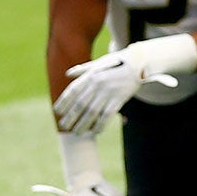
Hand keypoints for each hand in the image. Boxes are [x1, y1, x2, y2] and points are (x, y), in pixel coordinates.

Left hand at [56, 47, 180, 132]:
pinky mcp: (119, 99)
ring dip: (83, 124)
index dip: (63, 102)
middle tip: (64, 126)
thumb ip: (83, 69)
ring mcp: (108, 92)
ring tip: (76, 132)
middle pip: (80, 104)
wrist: (140, 63)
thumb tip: (68, 74)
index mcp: (91, 75)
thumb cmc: (118, 63)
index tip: (57, 111)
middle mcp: (97, 84)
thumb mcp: (99, 63)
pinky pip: (107, 116)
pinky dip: (100, 125)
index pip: (73, 91)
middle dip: (71, 117)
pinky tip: (95, 132)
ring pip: (92, 112)